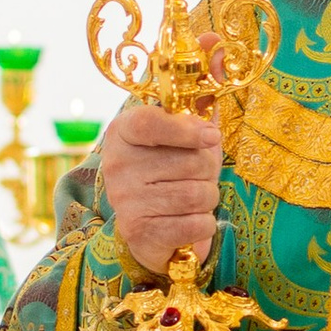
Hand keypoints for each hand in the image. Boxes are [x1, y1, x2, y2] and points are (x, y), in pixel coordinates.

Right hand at [98, 100, 222, 274]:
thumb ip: (194, 116)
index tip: (212, 136)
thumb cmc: (169, 171)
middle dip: (208, 171)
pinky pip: (195, 225)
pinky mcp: (138, 233)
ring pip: (197, 195)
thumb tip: (213, 98)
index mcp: (122, 131)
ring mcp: (125, 200)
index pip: (151, 123)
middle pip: (191, 162)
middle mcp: (117, 165)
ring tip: (195, 199)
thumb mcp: (179, 137)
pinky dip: (205, 224)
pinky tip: (191, 221)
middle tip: (198, 176)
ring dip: (209, 198)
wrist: (148, 224)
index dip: (187, 130)